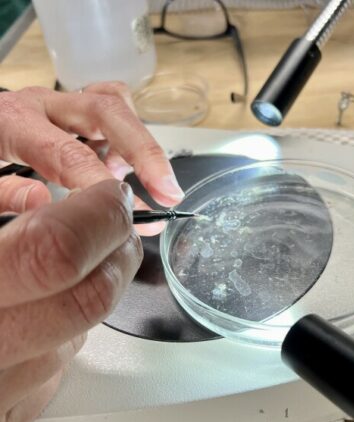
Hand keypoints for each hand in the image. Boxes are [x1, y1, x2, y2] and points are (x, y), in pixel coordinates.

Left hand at [0, 82, 184, 234]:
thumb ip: (6, 193)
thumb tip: (45, 202)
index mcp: (12, 120)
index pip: (69, 154)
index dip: (102, 186)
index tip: (124, 215)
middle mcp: (43, 104)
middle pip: (108, 110)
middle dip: (146, 154)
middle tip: (168, 192)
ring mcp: (63, 104)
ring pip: (116, 104)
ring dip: (141, 146)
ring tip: (150, 187)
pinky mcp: (76, 113)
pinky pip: (115, 115)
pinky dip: (129, 145)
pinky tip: (126, 177)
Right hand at [0, 179, 142, 421]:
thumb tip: (37, 196)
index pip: (52, 253)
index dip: (97, 218)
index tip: (110, 196)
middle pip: (87, 299)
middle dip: (118, 253)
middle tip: (119, 225)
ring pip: (76, 337)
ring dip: (96, 291)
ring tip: (89, 262)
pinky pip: (51, 373)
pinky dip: (63, 334)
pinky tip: (43, 313)